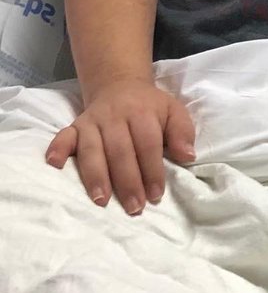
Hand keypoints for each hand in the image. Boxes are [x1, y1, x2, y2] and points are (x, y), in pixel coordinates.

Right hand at [45, 78, 194, 213]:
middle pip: (120, 150)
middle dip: (127, 181)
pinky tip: (54, 165)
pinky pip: (64, 136)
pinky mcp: (75, 125)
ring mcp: (93, 121)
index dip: (152, 170)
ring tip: (102, 200)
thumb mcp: (173, 111)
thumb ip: (182, 132)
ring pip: (92, 149)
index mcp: (143, 112)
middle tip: (134, 207)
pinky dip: (57, 149)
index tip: (156, 196)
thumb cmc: (150, 107)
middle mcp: (116, 116)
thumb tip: (188, 156)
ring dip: (96, 175)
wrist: (120, 85)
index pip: (148, 144)